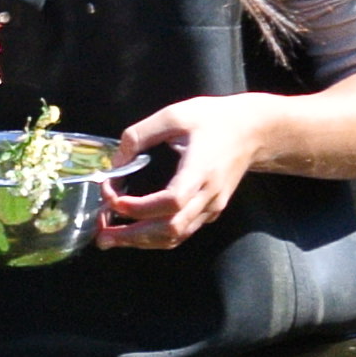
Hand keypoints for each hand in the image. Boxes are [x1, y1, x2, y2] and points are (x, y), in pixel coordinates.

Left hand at [101, 93, 274, 248]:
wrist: (255, 130)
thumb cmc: (214, 119)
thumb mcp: (174, 115)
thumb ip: (140, 135)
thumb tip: (114, 162)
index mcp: (201, 170)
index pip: (171, 201)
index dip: (139, 207)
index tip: (112, 198)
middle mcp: (209, 194)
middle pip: (170, 228)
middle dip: (132, 235)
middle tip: (100, 236)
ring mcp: (212, 206)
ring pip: (176, 236)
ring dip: (141, 241)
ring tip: (109, 238)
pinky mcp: (212, 210)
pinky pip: (183, 231)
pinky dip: (155, 237)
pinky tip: (133, 232)